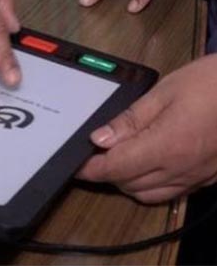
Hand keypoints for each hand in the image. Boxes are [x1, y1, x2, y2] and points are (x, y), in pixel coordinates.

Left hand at [78, 54, 216, 203]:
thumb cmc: (214, 83)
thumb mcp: (166, 91)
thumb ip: (131, 119)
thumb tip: (100, 139)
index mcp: (166, 147)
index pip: (115, 168)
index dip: (90, 170)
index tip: (75, 166)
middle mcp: (181, 169)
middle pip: (129, 185)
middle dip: (107, 174)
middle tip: (94, 155)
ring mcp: (198, 177)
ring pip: (150, 194)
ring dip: (128, 182)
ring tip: (118, 160)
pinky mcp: (210, 177)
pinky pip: (172, 192)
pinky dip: (152, 185)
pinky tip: (148, 165)